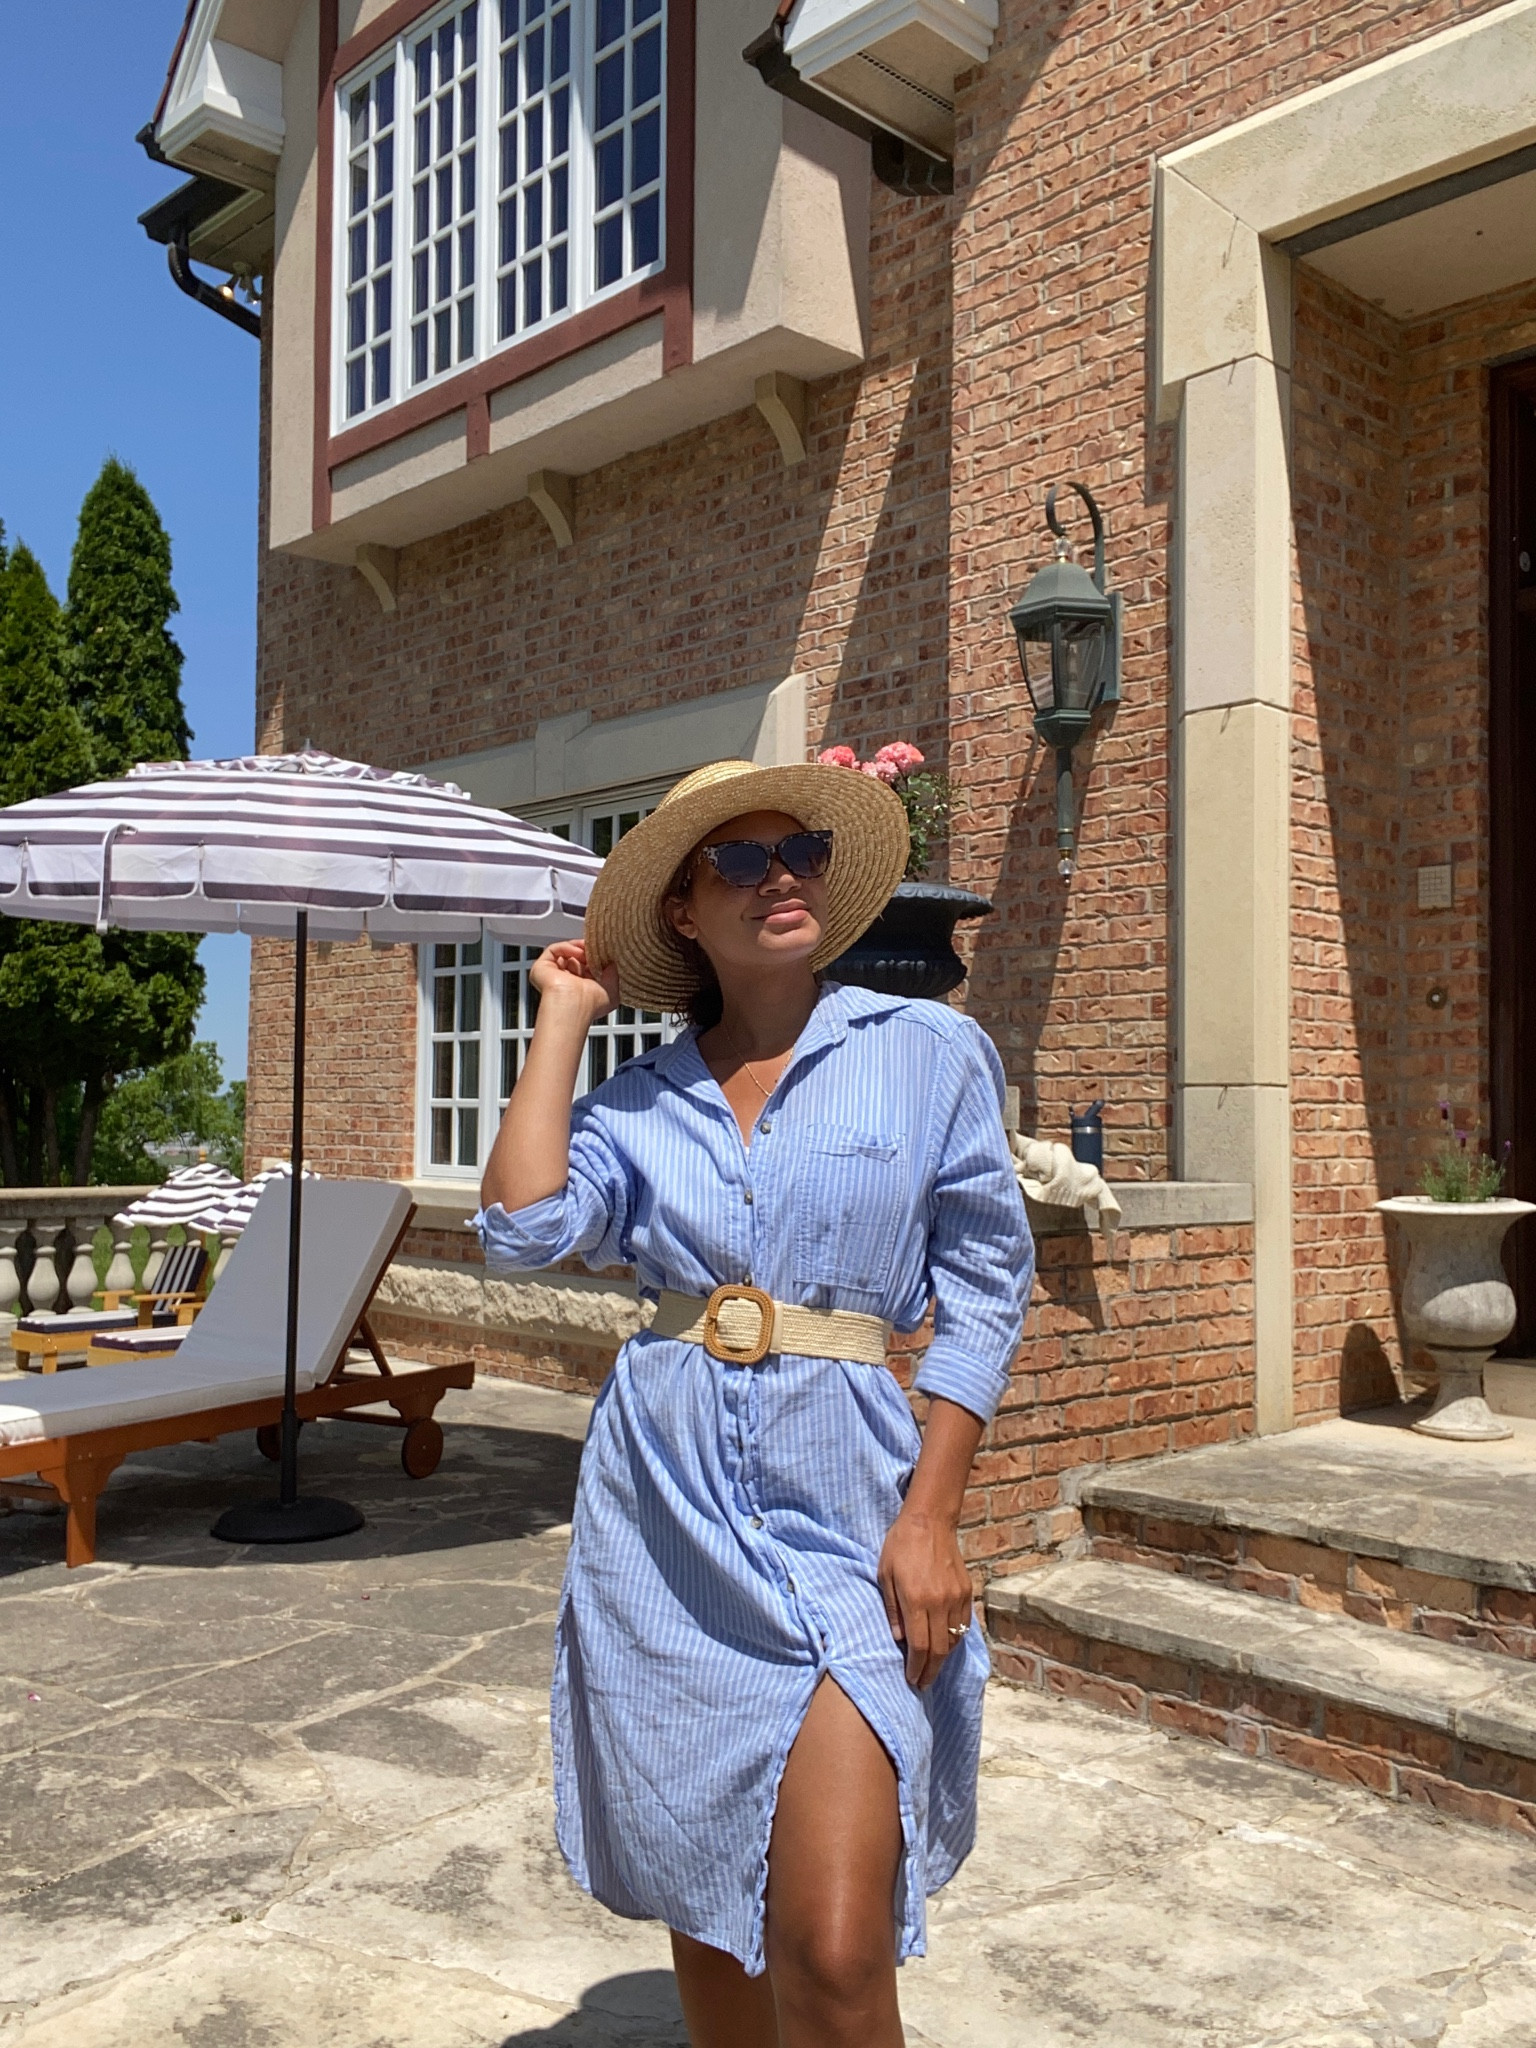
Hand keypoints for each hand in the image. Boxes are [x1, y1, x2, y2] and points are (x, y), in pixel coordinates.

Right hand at [530, 941, 619, 1025]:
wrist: (574, 1006)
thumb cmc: (590, 1004)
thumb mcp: (611, 988)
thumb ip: (613, 973)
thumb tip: (612, 962)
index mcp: (579, 989)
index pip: (585, 967)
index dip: (595, 958)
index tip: (604, 953)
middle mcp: (565, 983)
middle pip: (575, 958)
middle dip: (587, 951)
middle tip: (596, 948)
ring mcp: (552, 975)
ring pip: (565, 952)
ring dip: (578, 948)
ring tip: (588, 950)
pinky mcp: (542, 967)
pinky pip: (554, 950)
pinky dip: (567, 947)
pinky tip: (578, 951)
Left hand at [877, 1507, 972, 1689]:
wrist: (929, 1521)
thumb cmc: (900, 1546)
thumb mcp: (885, 1576)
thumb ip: (892, 1610)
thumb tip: (900, 1640)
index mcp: (917, 1600)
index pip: (920, 1646)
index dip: (917, 1668)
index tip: (912, 1680)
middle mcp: (940, 1602)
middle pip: (939, 1649)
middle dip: (931, 1671)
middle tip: (923, 1683)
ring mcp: (956, 1597)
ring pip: (953, 1639)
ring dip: (943, 1657)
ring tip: (931, 1666)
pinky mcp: (966, 1591)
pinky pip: (963, 1624)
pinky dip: (954, 1638)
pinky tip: (944, 1643)